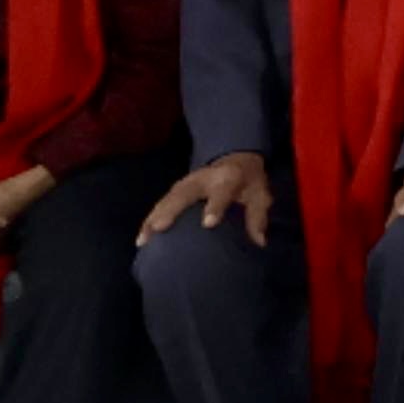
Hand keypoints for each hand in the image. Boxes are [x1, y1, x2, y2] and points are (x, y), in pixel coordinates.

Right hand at [142, 155, 274, 246]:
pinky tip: (142, 237)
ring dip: (153, 217)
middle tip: (158, 228)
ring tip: (143, 239)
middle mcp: (203, 179)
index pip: (221, 192)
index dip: (215, 207)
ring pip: (167, 198)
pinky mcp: (177, 188)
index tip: (208, 224)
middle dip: (170, 210)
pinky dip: (150, 218)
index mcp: (228, 178)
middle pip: (184, 194)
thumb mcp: (261, 195)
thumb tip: (260, 242)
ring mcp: (187, 182)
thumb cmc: (249, 182)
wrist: (235, 160)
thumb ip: (258, 216)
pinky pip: (161, 203)